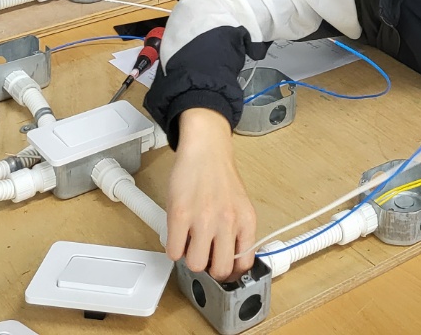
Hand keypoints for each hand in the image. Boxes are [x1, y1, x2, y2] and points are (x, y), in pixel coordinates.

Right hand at [168, 109, 256, 280]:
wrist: (206, 149)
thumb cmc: (220, 177)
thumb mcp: (239, 206)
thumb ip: (236, 231)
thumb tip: (228, 260)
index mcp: (246, 221)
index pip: (244, 263)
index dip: (231, 272)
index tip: (223, 270)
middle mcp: (227, 222)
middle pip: (220, 270)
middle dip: (210, 267)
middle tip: (204, 255)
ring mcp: (203, 219)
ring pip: (195, 264)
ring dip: (190, 258)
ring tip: (189, 242)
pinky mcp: (180, 215)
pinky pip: (174, 251)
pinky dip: (174, 248)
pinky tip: (177, 235)